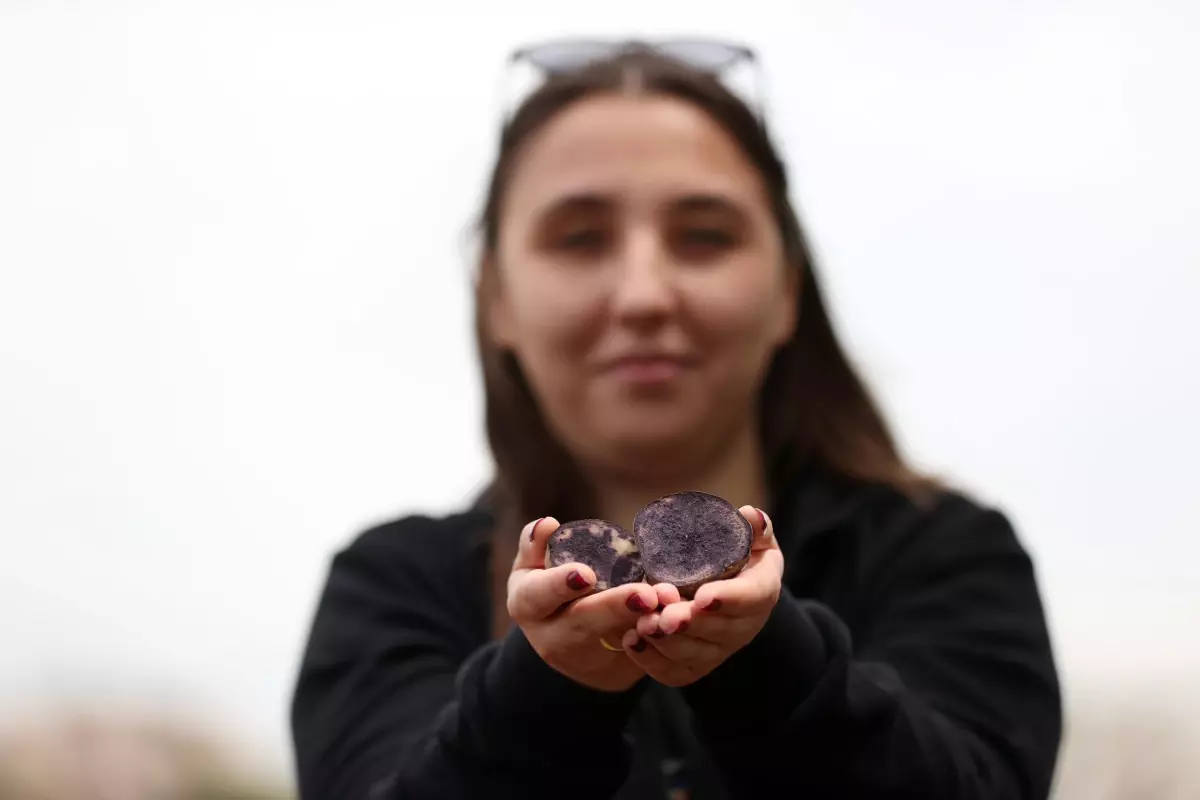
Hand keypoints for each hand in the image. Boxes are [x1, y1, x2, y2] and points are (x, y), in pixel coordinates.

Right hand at [508, 516, 659, 691]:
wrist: (567, 647)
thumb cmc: (549, 593)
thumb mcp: (534, 569)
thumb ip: (535, 544)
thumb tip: (547, 524)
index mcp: (527, 606)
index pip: (538, 596)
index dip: (560, 585)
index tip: (587, 574)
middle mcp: (550, 637)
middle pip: (581, 624)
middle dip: (614, 607)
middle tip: (645, 594)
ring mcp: (582, 659)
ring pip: (613, 642)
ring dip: (641, 623)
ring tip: (665, 602)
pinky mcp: (613, 672)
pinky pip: (637, 656)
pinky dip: (657, 638)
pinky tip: (675, 620)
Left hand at [619, 506, 782, 686]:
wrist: (728, 591)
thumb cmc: (739, 557)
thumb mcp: (753, 539)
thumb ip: (754, 528)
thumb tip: (751, 514)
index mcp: (761, 590)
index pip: (752, 597)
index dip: (728, 598)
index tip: (703, 596)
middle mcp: (745, 625)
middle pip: (720, 631)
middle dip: (690, 624)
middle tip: (664, 615)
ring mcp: (720, 648)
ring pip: (696, 654)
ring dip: (668, 643)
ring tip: (643, 625)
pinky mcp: (697, 664)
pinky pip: (676, 673)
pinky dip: (653, 662)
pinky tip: (631, 641)